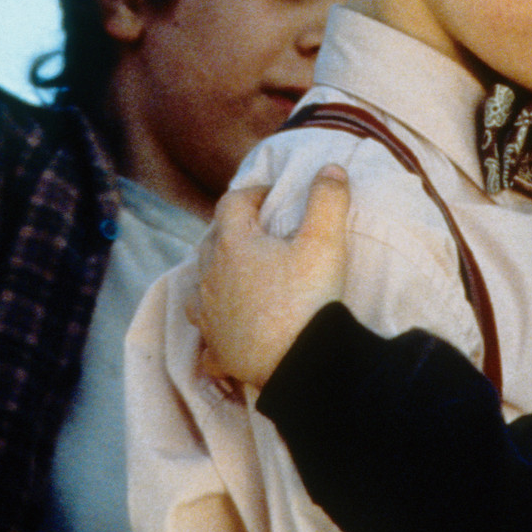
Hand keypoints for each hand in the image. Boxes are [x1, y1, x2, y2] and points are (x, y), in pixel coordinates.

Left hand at [191, 166, 350, 389]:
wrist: (300, 364)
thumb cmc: (308, 299)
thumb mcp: (325, 242)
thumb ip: (328, 199)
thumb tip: (331, 167)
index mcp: (233, 244)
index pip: (233, 203)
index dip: (253, 193)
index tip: (275, 196)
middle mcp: (211, 276)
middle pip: (212, 242)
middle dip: (233, 231)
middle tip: (261, 232)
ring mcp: (210, 314)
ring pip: (200, 286)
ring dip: (216, 276)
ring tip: (237, 276)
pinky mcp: (217, 347)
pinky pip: (207, 336)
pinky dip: (215, 328)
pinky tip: (226, 331)